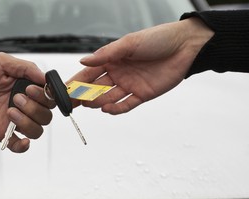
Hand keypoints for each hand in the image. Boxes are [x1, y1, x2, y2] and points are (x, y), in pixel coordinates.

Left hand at [0, 53, 54, 152]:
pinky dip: (23, 146)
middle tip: (15, 98)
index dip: (46, 96)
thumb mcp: (1, 61)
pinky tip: (22, 141)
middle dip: (35, 108)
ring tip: (9, 111)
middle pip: (45, 115)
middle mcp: (22, 104)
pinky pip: (17, 145)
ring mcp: (11, 119)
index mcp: (25, 86)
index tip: (32, 89)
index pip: (48, 97)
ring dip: (28, 122)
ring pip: (36, 130)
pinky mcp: (0, 131)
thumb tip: (45, 78)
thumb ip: (25, 68)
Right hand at [69, 18, 212, 113]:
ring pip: (108, 98)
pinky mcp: (142, 95)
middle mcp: (118, 73)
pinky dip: (116, 109)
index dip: (75, 82)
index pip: (89, 73)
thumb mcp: (128, 43)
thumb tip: (83, 61)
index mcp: (112, 59)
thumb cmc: (157, 39)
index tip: (63, 90)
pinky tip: (107, 109)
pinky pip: (126, 105)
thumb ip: (105, 54)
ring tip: (90, 104)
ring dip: (98, 102)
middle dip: (82, 96)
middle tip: (71, 103)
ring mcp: (130, 85)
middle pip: (95, 88)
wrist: (186, 46)